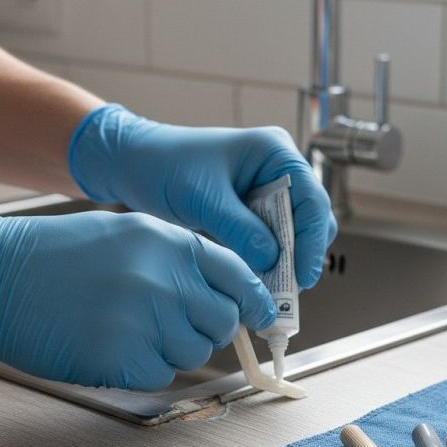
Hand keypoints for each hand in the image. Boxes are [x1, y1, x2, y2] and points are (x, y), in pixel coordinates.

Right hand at [0, 208, 274, 389]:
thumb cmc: (58, 255)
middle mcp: (165, 279)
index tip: (261, 315)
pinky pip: (159, 375)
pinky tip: (112, 347)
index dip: (255, 299)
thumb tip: (222, 294)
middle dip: (208, 327)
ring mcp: (145, 319)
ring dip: (172, 349)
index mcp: (170, 242)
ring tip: (131, 330)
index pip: (239, 275)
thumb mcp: (129, 234)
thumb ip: (180, 260)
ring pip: (194, 352)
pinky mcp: (121, 358)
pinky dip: (142, 369)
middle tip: (177, 324)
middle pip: (222, 321)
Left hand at [68, 104, 336, 288]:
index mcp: (275, 153)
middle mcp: (278, 171)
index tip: (303, 276)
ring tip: (271, 293)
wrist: (134, 165)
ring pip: (294, 236)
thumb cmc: (165, 166)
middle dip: (301, 256)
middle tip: (287, 291)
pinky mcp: (253, 214)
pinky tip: (256, 283)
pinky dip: (268, 265)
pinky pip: (272, 243)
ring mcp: (267, 193)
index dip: (312, 240)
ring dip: (285, 264)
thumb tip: (273, 261)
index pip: (312, 199)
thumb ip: (240, 229)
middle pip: (310, 220)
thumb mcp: (203, 198)